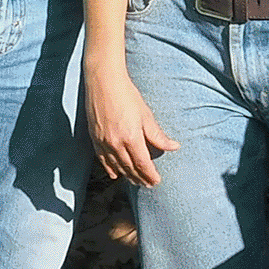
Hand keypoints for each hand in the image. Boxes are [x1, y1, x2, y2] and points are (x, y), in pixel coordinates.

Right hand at [89, 68, 177, 188]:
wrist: (103, 83)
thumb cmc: (127, 95)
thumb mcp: (146, 115)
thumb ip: (158, 135)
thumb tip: (174, 147)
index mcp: (131, 138)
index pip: (142, 164)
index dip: (150, 175)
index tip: (156, 181)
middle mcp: (115, 143)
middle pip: (129, 167)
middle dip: (140, 178)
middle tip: (148, 185)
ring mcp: (103, 142)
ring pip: (116, 166)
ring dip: (127, 176)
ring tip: (135, 182)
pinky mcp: (94, 139)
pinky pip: (103, 160)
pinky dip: (110, 168)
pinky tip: (115, 173)